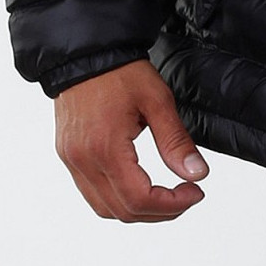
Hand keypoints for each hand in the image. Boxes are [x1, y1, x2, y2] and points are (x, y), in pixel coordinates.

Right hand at [54, 59, 208, 221]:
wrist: (85, 53)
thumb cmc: (120, 71)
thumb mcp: (157, 101)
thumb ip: (176, 141)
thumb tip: (197, 174)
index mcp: (105, 147)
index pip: (139, 199)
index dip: (172, 204)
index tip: (195, 193)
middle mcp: (83, 160)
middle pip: (123, 211)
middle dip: (160, 211)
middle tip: (186, 196)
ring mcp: (72, 161)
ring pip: (105, 208)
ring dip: (138, 210)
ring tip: (166, 196)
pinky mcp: (68, 156)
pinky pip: (91, 193)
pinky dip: (117, 199)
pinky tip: (139, 186)